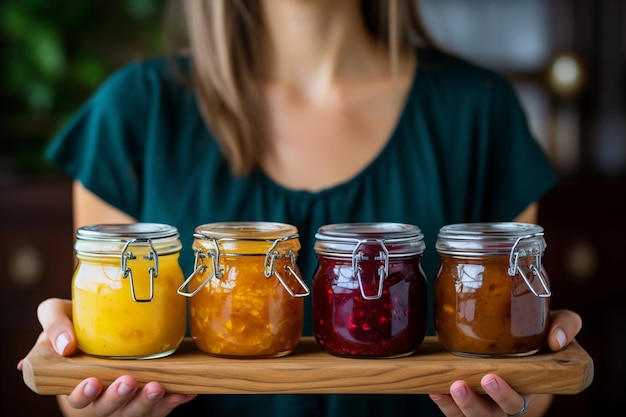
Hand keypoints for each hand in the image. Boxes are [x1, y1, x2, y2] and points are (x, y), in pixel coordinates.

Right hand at [17, 298, 195, 416]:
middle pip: (109, 408)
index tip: (91, 382)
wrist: (104, 321)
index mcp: (78, 381)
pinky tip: (185, 391)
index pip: (77, 398)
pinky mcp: (151, 393)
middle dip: (119, 397)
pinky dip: (174, 399)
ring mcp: (129, 397)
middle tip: (128, 382)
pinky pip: (163, 404)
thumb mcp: (57, 315)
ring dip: (148, 401)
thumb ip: (55, 325)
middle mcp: (104, 395)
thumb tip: (64, 345)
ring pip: (137, 410)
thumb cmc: (75, 322)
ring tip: (158, 387)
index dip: (83, 394)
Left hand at [429, 309, 582, 416]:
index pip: (517, 402)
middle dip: (473, 404)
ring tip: (445, 387)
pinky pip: (454, 411)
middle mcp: (504, 401)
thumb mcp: (557, 324)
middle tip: (460, 385)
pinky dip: (443, 404)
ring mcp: (484, 402)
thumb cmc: (539, 334)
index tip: (491, 377)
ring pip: (470, 416)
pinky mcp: (465, 398)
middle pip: (490, 415)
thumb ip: (566, 325)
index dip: (504, 395)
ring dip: (455, 406)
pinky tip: (434, 389)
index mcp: (527, 387)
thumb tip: (557, 339)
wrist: (522, 338)